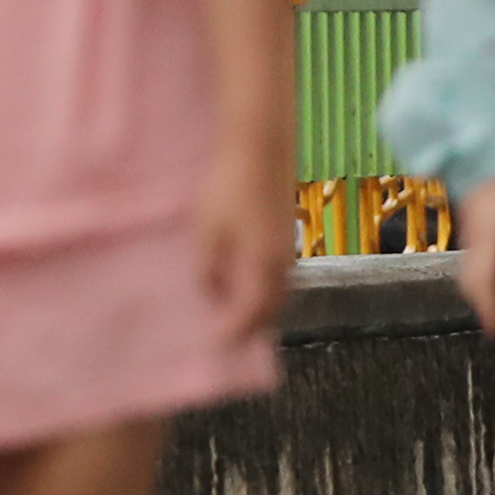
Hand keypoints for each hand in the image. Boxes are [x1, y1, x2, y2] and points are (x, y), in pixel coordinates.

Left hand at [190, 129, 297, 340]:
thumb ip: (208, 270)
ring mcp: (287, 247)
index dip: (232, 334)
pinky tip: (241, 281)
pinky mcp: (284, 232)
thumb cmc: (228, 189)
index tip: (213, 349)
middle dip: (250, 328)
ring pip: (277, 292)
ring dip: (258, 308)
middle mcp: (282, 263)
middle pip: (271, 309)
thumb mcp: (208, 233)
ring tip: (232, 315)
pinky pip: (276, 275)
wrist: (259, 145)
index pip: (250, 314)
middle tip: (225, 339)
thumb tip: (210, 294)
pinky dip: (262, 289)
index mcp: (263, 267)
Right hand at [454, 171, 494, 338]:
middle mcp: (475, 241)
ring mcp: (471, 241)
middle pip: (471, 284)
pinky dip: (481, 287)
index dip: (489, 304)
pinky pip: (473, 270)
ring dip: (481, 300)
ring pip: (469, 278)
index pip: (484, 275)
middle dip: (483, 309)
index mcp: (487, 232)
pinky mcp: (474, 240)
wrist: (479, 161)